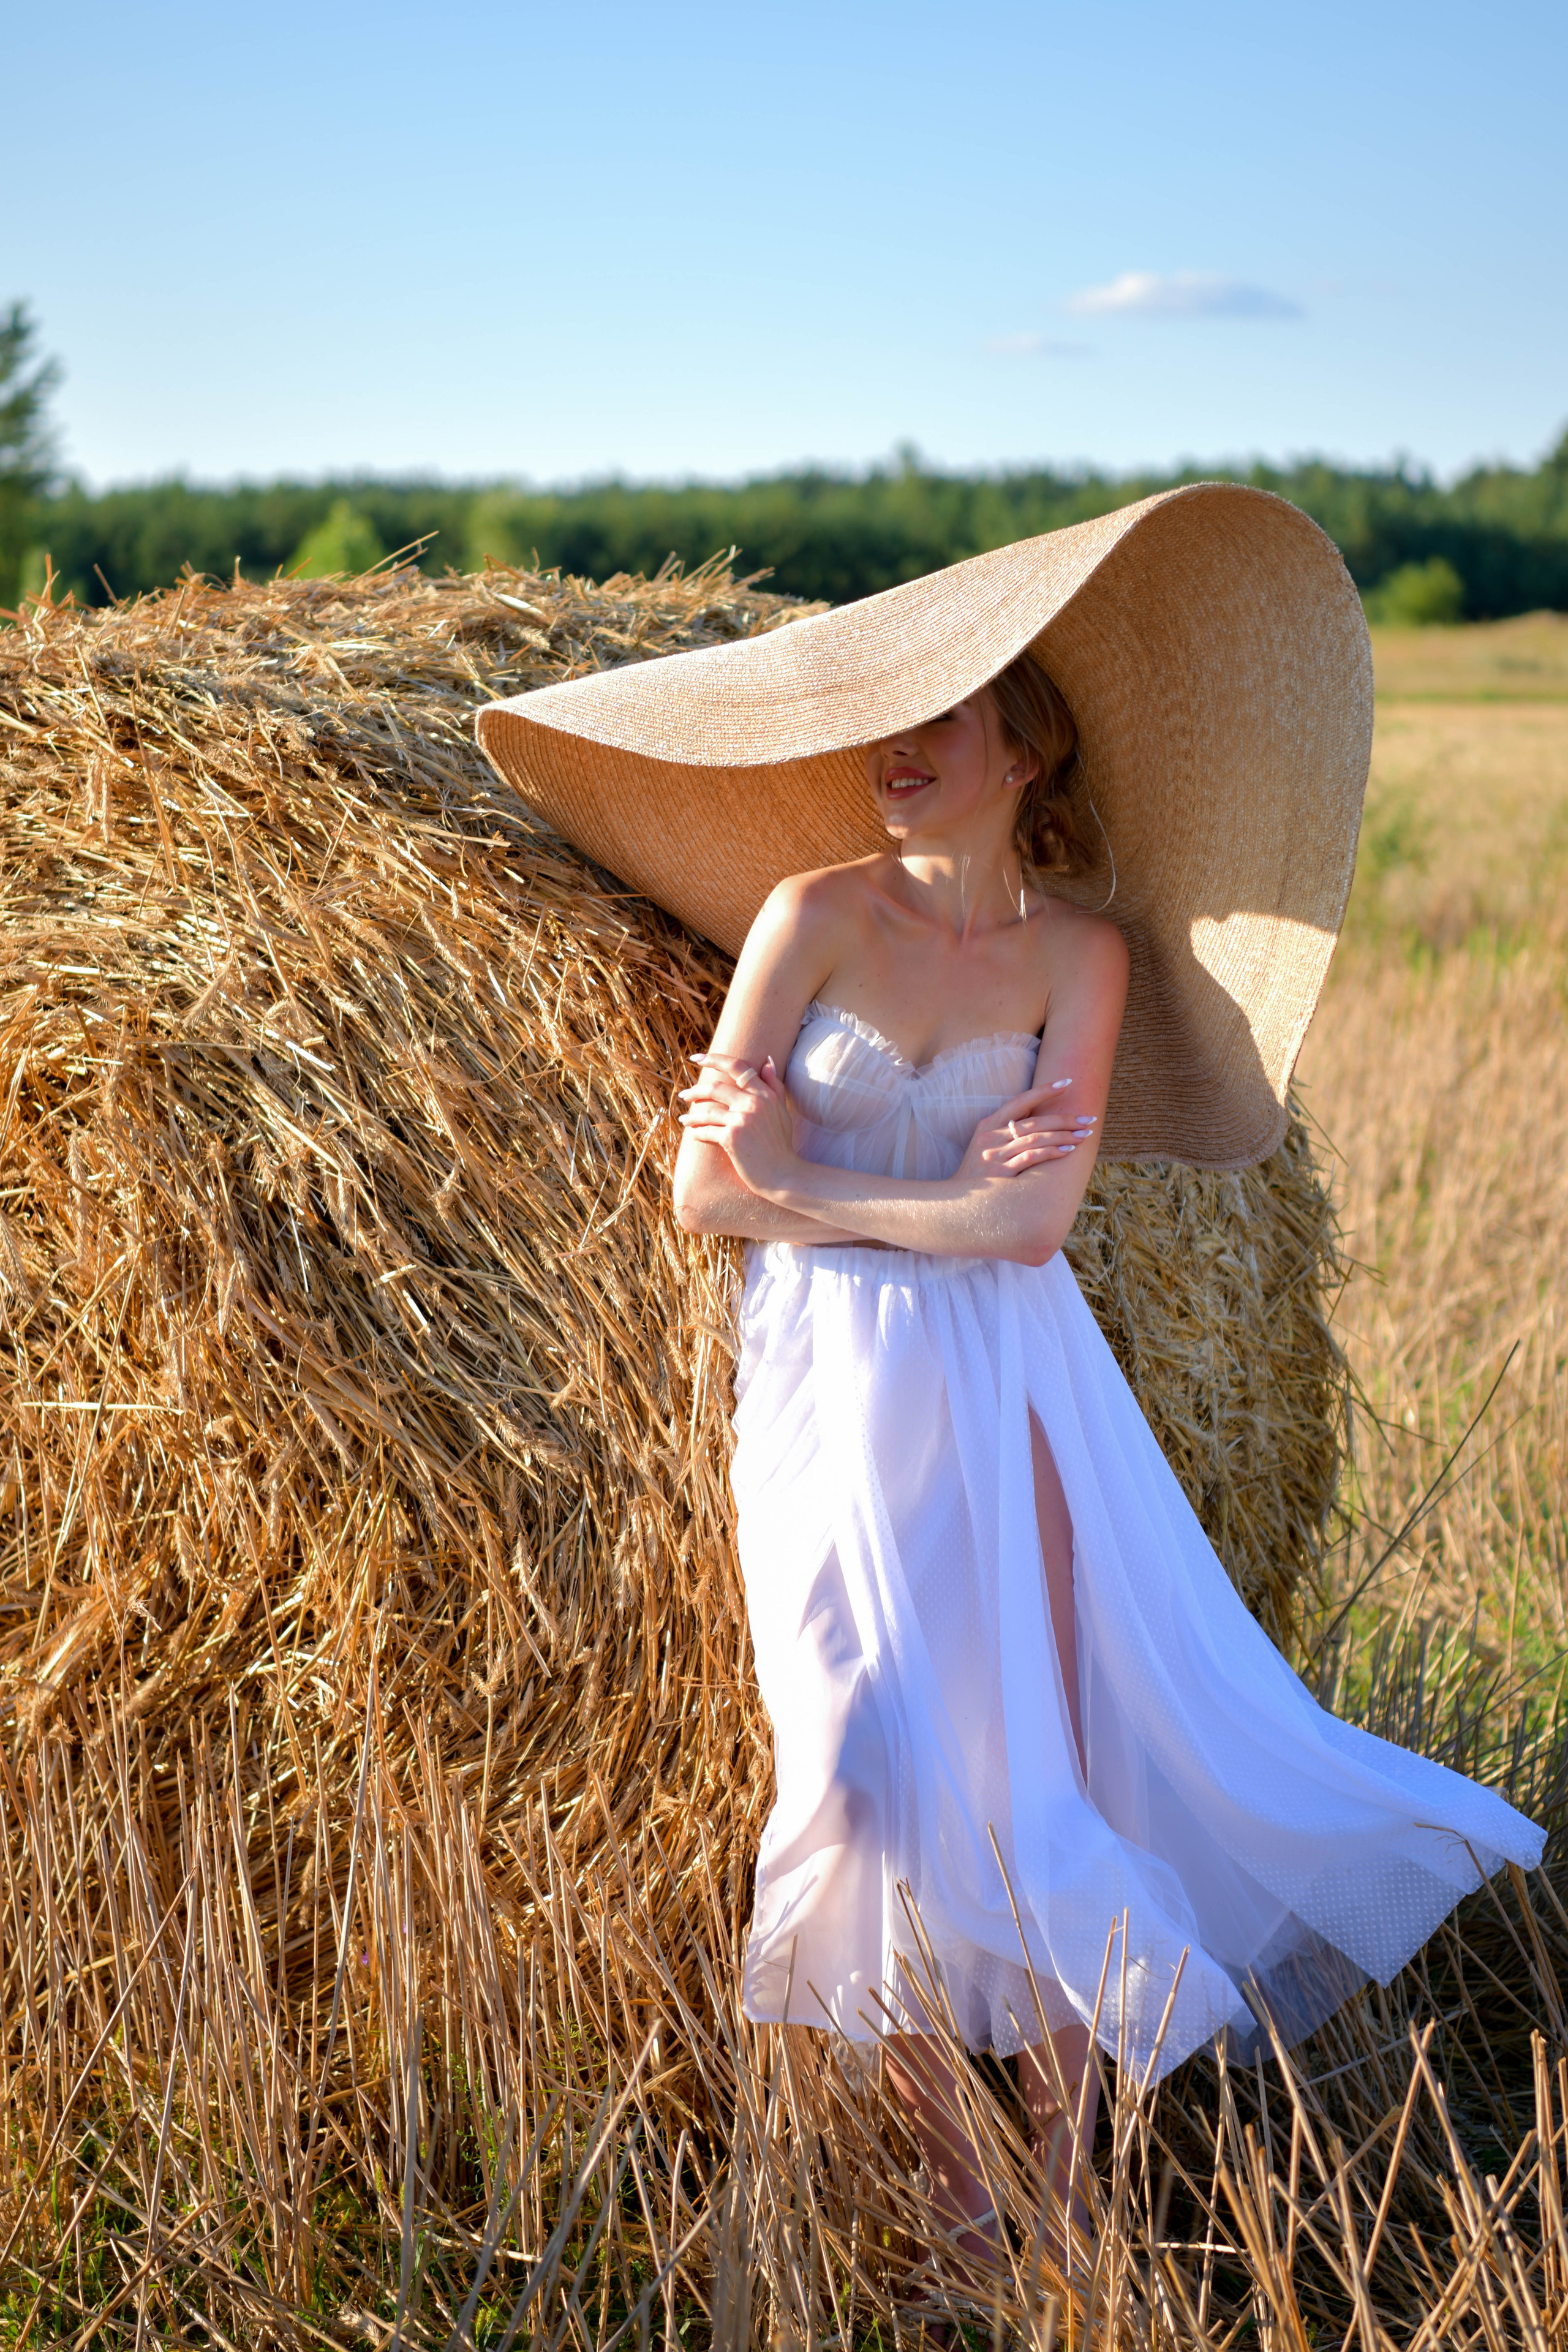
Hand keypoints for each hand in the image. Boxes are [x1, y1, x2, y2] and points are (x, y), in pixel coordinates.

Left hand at [677, 1052, 799, 1195]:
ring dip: (692, 1115)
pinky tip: (693, 1134)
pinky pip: (706, 1131)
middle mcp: (753, 1104)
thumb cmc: (780, 1144)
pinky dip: (697, 1132)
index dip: (714, 1059)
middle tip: (684, 1095)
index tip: (696, 1058)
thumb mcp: (781, 1111)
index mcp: (765, 1095)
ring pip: (707, 1111)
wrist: (782, 1174)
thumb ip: (774, 1085)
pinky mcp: (732, 1138)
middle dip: (695, 1090)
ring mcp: (742, 1120)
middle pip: (715, 1087)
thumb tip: (767, 1061)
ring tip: (685, 1119)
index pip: (738, 1067)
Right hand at [957, 1081, 1095, 1182]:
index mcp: (988, 1125)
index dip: (1044, 1091)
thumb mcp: (985, 1143)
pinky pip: (1031, 1157)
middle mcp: (991, 1137)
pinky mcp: (1001, 1174)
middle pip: (1034, 1121)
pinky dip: (1052, 1152)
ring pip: (1036, 1138)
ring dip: (1064, 1135)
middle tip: (1088, 1118)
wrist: (960, 1201)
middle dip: (1065, 1119)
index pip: (1020, 1101)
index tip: (1066, 1082)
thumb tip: (1037, 1113)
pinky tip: (1067, 1150)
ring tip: (1084, 1134)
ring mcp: (995, 1155)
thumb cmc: (978, 1172)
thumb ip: (1007, 1129)